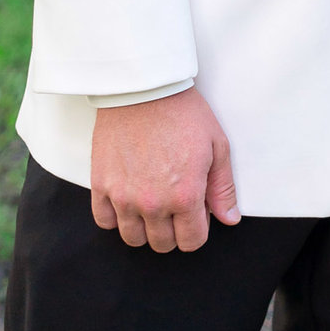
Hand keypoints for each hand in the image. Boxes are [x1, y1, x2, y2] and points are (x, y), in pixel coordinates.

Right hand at [89, 87, 238, 252]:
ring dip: (144, 228)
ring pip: (133, 238)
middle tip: (173, 206)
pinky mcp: (101, 183)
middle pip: (163, 243)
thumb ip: (223, 188)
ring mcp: (123, 195)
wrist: (142, 87)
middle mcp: (153, 203)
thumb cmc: (181, 111)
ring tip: (149, 205)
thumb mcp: (216, 145)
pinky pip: (104, 220)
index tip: (194, 212)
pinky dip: (115, 217)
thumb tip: (228, 219)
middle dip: (172, 231)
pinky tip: (125, 201)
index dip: (196, 229)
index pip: (191, 241)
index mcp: (185, 196)